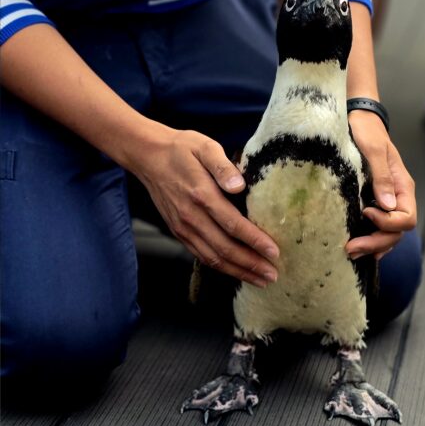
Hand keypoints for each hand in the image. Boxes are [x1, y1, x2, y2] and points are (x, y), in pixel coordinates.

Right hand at [131, 126, 278, 287]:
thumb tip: (239, 186)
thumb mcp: (205, 146)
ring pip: (213, 257)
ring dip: (238, 271)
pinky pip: (201, 255)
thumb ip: (223, 166)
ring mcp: (183, 227)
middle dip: (251, 264)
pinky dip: (221, 267)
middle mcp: (191, 216)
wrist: (148, 156)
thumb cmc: (182, 149)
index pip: (233, 224)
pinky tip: (236, 271)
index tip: (274, 252)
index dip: (254, 241)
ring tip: (260, 279)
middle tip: (273, 274)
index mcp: (201, 194)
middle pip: (225, 248)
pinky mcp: (178, 231)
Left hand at [345, 111, 416, 260]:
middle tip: (351, 247)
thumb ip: (382, 176)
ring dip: (372, 246)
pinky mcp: (371, 203)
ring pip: (388, 235)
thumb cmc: (366, 131)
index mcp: (402, 186)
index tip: (366, 212)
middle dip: (376, 242)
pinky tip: (359, 248)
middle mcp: (396, 198)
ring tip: (350, 252)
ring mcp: (384, 203)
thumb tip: (387, 206)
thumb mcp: (373, 149)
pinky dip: (370, 241)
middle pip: (397, 232)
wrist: (357, 121)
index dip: (387, 222)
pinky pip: (377, 230)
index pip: (406, 218)